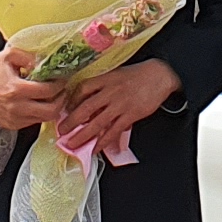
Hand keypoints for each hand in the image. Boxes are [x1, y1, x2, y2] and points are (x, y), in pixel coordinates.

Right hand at [0, 51, 60, 126]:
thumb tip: (46, 63)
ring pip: (44, 119)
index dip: (59, 85)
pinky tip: (38, 103)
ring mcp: (13, 119)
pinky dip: (39, 114)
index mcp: (16, 89)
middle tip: (62, 91)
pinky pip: (33, 122)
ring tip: (52, 97)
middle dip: (61, 100)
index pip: (48, 91)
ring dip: (52, 108)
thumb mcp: (9, 56)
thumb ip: (29, 58)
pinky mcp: (11, 125)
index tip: (62, 79)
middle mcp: (16, 108)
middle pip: (51, 111)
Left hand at [57, 59, 177, 160]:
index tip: (65, 109)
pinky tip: (95, 148)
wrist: (159, 75)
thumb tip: (88, 102)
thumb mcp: (116, 73)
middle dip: (71, 121)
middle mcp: (110, 91)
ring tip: (72, 144)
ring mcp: (120, 104)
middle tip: (61, 131)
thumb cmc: (137, 75)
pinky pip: (114, 131)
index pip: (83, 89)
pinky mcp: (131, 114)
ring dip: (82, 135)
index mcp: (105, 78)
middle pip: (86, 108)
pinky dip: (103, 141)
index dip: (71, 100)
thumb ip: (102, 85)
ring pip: (97, 122)